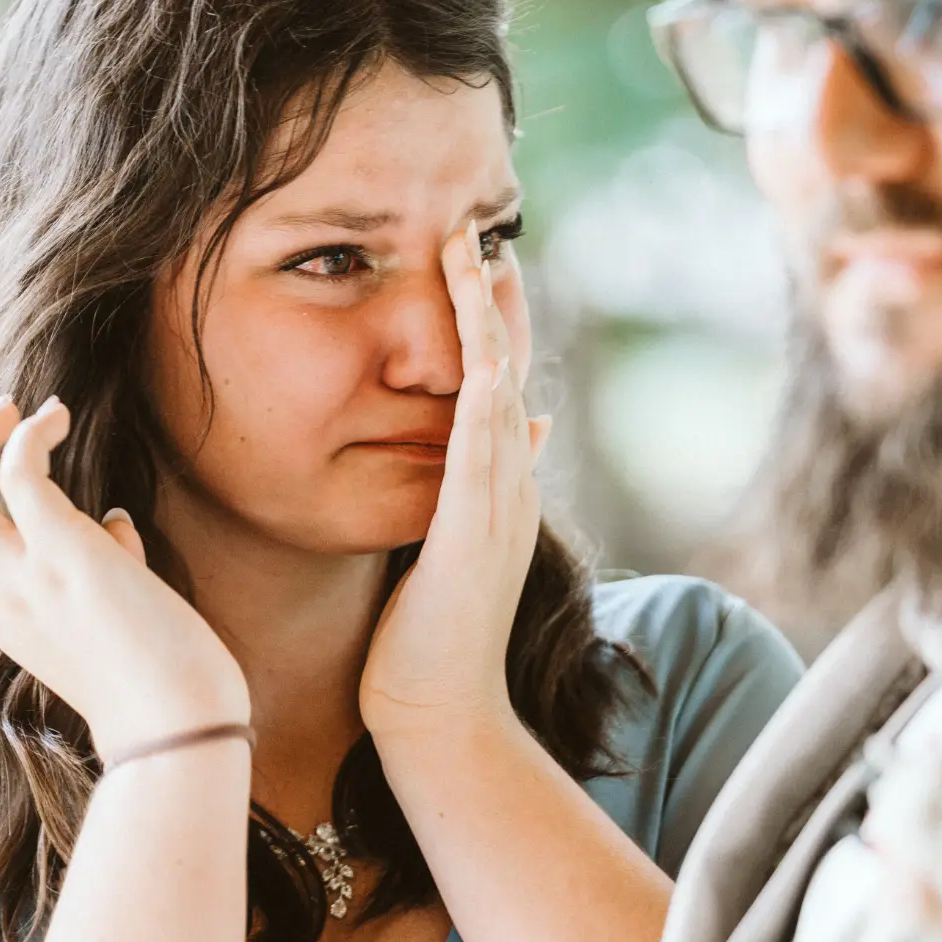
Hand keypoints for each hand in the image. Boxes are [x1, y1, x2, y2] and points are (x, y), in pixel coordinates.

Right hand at [0, 396, 249, 761]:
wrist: (177, 724)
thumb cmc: (153, 676)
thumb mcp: (109, 611)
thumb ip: (103, 562)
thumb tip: (117, 522)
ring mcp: (20, 575)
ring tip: (12, 412)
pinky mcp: (63, 556)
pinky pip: (18, 472)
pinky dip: (30, 432)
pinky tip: (57, 419)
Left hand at [359, 225, 550, 747]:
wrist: (441, 717)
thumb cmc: (425, 651)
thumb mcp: (444, 560)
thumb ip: (466, 500)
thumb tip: (515, 435)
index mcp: (494, 494)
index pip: (496, 388)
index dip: (486, 327)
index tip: (469, 267)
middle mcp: (506, 487)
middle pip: (508, 368)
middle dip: (493, 297)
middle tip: (478, 225)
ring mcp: (497, 502)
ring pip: (499, 383)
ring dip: (486, 314)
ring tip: (471, 244)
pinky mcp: (473, 521)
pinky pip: (481, 428)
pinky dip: (480, 372)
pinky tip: (470, 329)